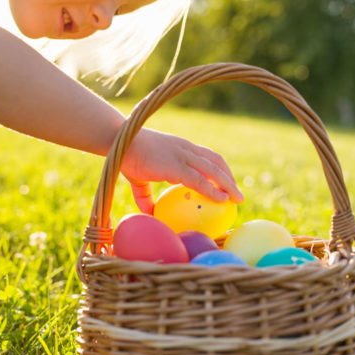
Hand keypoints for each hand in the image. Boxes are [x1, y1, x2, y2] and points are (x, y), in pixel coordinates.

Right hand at [121, 128, 243, 213]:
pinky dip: (213, 190)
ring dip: (228, 184)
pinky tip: (221, 200)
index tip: (226, 183)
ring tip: (238, 200)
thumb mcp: (138, 177)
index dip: (219, 169)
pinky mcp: (175, 166)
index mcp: (179, 147)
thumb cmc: (125, 156)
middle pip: (215, 161)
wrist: (116, 140)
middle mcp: (185, 149)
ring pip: (213, 170)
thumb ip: (145, 195)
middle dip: (229, 177)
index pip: (206, 155)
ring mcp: (182, 156)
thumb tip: (149, 213)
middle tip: (237, 195)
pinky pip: (199, 180)